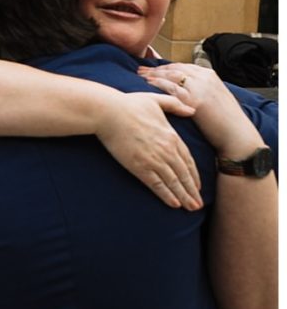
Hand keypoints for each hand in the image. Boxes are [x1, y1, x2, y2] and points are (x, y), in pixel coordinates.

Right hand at [94, 90, 202, 209]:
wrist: (109, 113)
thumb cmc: (129, 105)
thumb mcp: (156, 100)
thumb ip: (175, 105)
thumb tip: (192, 110)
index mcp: (171, 136)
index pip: (188, 160)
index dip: (194, 175)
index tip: (197, 186)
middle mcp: (167, 150)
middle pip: (184, 174)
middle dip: (192, 191)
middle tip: (198, 204)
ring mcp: (154, 160)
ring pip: (174, 182)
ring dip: (184, 197)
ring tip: (191, 208)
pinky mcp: (140, 167)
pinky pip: (157, 185)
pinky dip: (167, 195)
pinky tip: (174, 204)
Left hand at [138, 63, 264, 158]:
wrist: (237, 135)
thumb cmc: (225, 122)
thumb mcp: (215, 98)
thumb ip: (201, 90)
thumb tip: (185, 90)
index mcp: (209, 76)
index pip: (182, 67)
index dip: (166, 67)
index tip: (152, 68)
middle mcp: (204, 78)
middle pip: (175, 68)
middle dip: (156, 68)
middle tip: (140, 69)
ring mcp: (200, 87)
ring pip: (172, 75)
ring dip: (154, 74)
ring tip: (140, 75)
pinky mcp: (195, 99)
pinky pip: (172, 88)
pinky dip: (159, 84)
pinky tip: (148, 84)